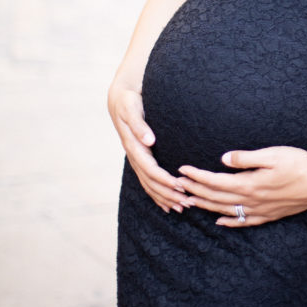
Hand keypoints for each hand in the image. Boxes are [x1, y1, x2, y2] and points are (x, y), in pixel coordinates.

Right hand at [107, 81, 189, 214]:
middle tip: (186, 203)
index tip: (181, 187)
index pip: (150, 169)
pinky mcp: (139, 159)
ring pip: (149, 184)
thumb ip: (140, 125)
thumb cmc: (128, 101)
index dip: (164, 180)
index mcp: (133, 146)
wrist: (119, 99)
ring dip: (164, 197)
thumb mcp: (132, 109)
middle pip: (151, 182)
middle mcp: (134, 156)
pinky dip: (157, 193)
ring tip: (181, 208)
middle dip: (168, 194)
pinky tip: (167, 203)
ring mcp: (136, 159)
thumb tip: (149, 141)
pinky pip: (147, 181)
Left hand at [177, 147, 306, 226]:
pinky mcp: (268, 215)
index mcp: (250, 183)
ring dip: (206, 206)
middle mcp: (251, 200)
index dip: (197, 176)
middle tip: (177, 185)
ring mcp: (260, 210)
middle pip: (216, 197)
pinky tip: (220, 221)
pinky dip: (229, 221)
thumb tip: (223, 159)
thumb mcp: (273, 154)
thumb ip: (247, 158)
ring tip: (190, 202)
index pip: (215, 181)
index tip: (182, 170)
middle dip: (194, 190)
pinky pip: (243, 221)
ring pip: (226, 210)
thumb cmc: (299, 164)